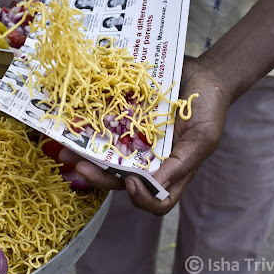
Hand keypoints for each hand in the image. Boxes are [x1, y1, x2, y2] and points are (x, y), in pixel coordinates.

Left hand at [59, 56, 232, 214]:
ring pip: (105, 154)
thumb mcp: (204, 139)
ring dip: (83, 154)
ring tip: (64, 147)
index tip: (130, 182)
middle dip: (97, 176)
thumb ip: (182, 164)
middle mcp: (147, 159)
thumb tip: (153, 186)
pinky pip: (104, 126)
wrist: (203, 74)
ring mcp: (133, 139)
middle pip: (119, 179)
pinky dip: (88, 126)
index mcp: (169, 171)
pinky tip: (74, 122)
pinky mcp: (124, 118)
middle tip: (79, 166)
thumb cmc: (209, 110)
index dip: (140, 198)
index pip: (154, 199)